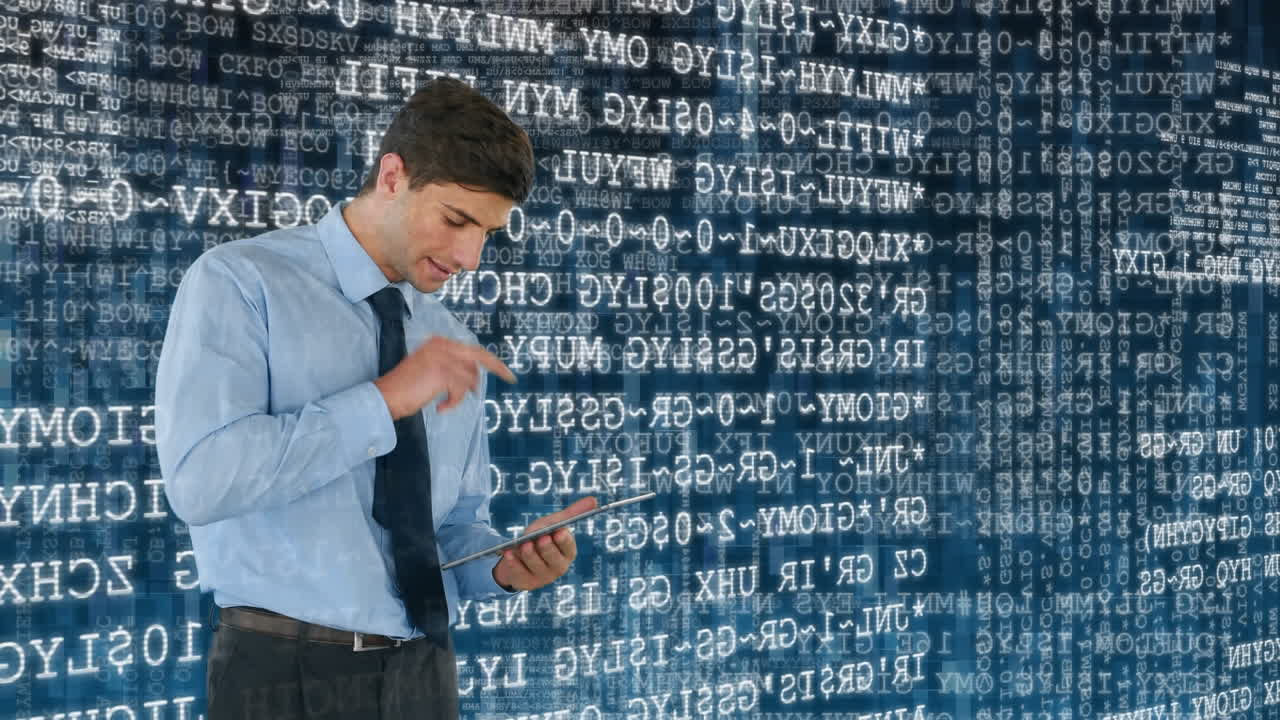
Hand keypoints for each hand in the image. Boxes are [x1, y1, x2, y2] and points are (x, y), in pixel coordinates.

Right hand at [374, 335, 514, 417]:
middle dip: (497, 367)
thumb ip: (452, 366)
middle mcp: (441, 346)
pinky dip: (453, 402)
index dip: (489, 361)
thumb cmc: (407, 388)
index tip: (504, 370)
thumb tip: (476, 376)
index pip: (472, 350)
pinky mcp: (443, 373)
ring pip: (469, 378)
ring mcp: (443, 358)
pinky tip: (441, 406)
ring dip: (460, 395)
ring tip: (445, 401)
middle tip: (511, 377)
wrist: (386, 396)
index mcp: (439, 342)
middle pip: (480, 356)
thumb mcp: (430, 369)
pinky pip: (462, 390)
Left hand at [492, 496, 596, 591]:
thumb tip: (594, 500)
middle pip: (553, 559)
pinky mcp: (526, 583)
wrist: (518, 554)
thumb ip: (572, 513)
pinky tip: (508, 552)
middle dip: (546, 548)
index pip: (568, 548)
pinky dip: (514, 562)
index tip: (559, 531)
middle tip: (540, 538)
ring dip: (529, 554)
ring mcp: (542, 578)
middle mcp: (558, 567)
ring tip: (523, 545)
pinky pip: (520, 573)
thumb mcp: (553, 523)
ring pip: (536, 565)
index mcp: (568, 553)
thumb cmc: (540, 536)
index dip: (563, 540)